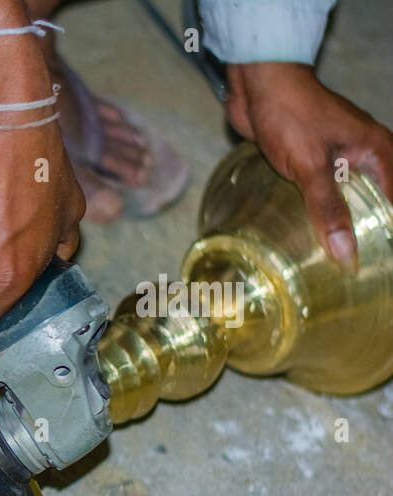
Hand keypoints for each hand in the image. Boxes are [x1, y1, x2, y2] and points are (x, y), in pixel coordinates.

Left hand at [226, 62, 392, 269]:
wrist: (259, 85)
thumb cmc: (290, 115)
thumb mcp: (311, 167)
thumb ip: (328, 209)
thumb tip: (347, 254)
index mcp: (377, 151)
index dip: (387, 232)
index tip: (381, 262)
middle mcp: (363, 153)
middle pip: (374, 200)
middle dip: (366, 230)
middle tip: (353, 267)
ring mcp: (336, 156)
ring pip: (346, 196)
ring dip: (339, 221)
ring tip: (331, 259)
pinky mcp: (310, 159)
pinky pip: (322, 191)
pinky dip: (318, 209)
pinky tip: (306, 233)